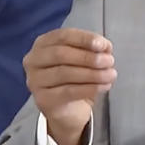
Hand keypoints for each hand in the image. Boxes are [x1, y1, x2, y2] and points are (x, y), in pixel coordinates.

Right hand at [23, 28, 115, 144]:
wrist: (67, 108)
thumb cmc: (75, 76)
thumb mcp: (83, 57)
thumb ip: (93, 49)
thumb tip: (105, 47)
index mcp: (43, 43)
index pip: (63, 36)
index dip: (85, 39)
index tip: (104, 45)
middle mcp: (33, 60)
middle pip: (61, 54)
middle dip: (89, 57)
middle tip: (110, 61)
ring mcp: (35, 80)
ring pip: (65, 73)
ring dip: (92, 73)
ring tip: (111, 75)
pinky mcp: (42, 99)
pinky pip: (68, 91)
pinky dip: (89, 88)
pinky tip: (104, 86)